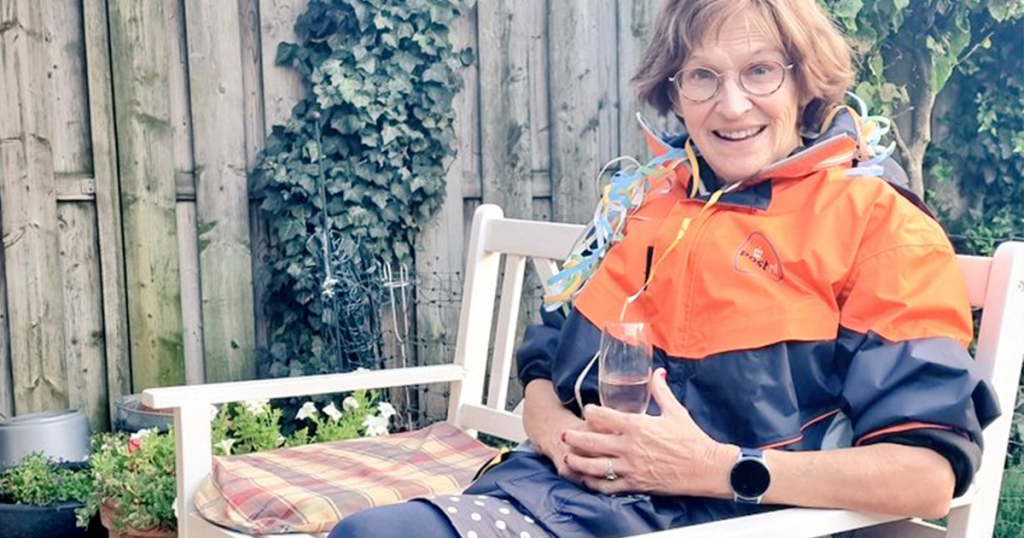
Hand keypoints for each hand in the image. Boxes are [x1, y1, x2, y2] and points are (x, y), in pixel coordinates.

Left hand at [561, 368, 735, 496]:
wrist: (705, 467)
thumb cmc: (691, 439)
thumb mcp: (674, 410)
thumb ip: (661, 390)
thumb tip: (657, 372)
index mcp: (637, 425)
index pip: (604, 416)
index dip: (592, 413)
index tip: (587, 411)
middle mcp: (629, 446)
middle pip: (592, 441)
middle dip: (574, 437)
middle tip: (564, 435)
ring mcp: (630, 467)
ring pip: (595, 465)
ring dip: (578, 461)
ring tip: (567, 458)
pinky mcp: (635, 484)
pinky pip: (608, 486)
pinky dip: (594, 483)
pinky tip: (587, 480)